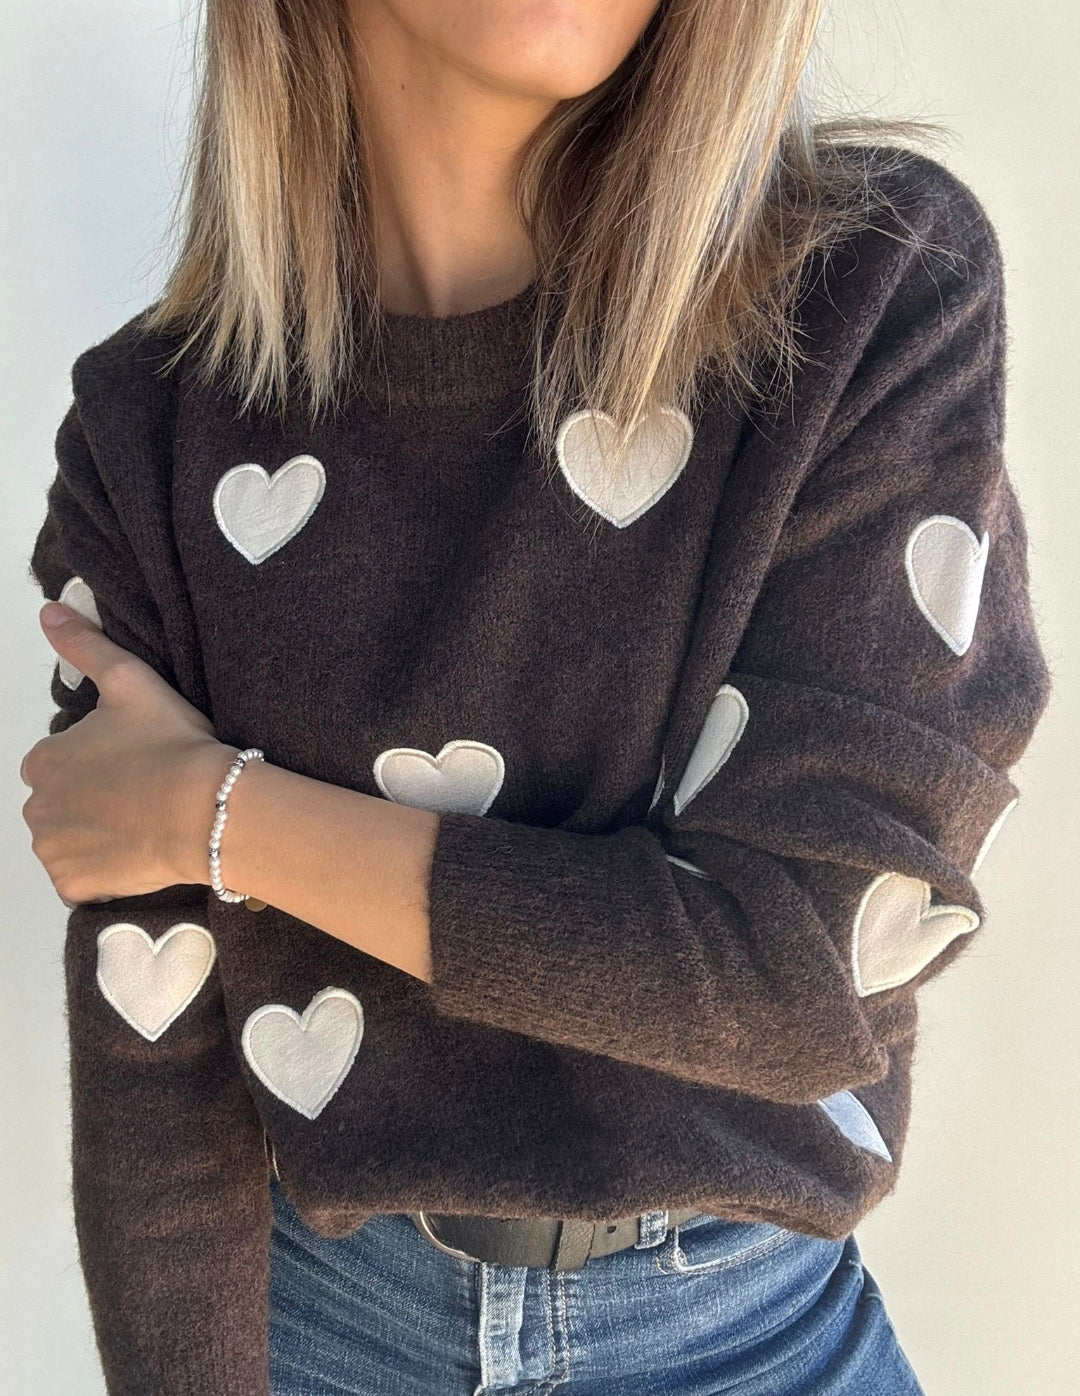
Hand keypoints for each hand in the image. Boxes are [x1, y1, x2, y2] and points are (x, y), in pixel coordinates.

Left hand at [20, 600, 233, 904]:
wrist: (205, 806)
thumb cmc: (170, 742)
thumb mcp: (130, 681)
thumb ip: (85, 646)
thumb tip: (48, 611)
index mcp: (45, 759)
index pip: (56, 763)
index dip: (96, 764)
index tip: (133, 764)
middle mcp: (36, 808)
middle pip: (59, 806)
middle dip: (90, 804)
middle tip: (142, 796)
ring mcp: (54, 852)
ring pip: (68, 845)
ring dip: (95, 839)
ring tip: (143, 827)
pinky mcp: (75, 887)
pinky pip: (81, 884)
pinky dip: (102, 876)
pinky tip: (136, 857)